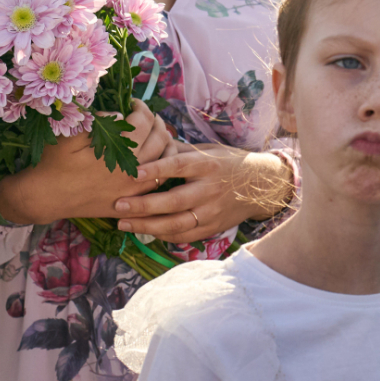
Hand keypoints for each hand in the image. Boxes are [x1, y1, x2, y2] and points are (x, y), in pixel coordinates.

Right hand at [0, 100, 175, 225]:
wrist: (44, 197)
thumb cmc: (54, 162)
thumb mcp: (71, 134)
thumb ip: (98, 121)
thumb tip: (121, 114)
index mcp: (117, 152)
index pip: (143, 122)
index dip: (141, 108)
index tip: (133, 103)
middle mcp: (130, 172)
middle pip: (159, 140)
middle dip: (155, 122)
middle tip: (145, 116)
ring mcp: (133, 190)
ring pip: (164, 162)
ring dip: (164, 144)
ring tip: (154, 134)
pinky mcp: (130, 202)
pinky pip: (158, 185)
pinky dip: (162, 169)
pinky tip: (156, 159)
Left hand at [114, 147, 292, 243]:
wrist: (261, 186)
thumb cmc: (228, 163)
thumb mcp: (208, 150)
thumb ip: (179, 151)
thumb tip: (150, 145)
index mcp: (207, 165)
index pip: (179, 167)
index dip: (156, 170)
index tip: (133, 172)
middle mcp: (209, 189)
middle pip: (173, 201)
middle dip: (143, 205)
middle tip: (118, 205)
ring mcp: (211, 211)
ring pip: (176, 223)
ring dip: (146, 225)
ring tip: (123, 223)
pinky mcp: (212, 227)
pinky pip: (184, 235)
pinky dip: (163, 235)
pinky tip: (144, 231)